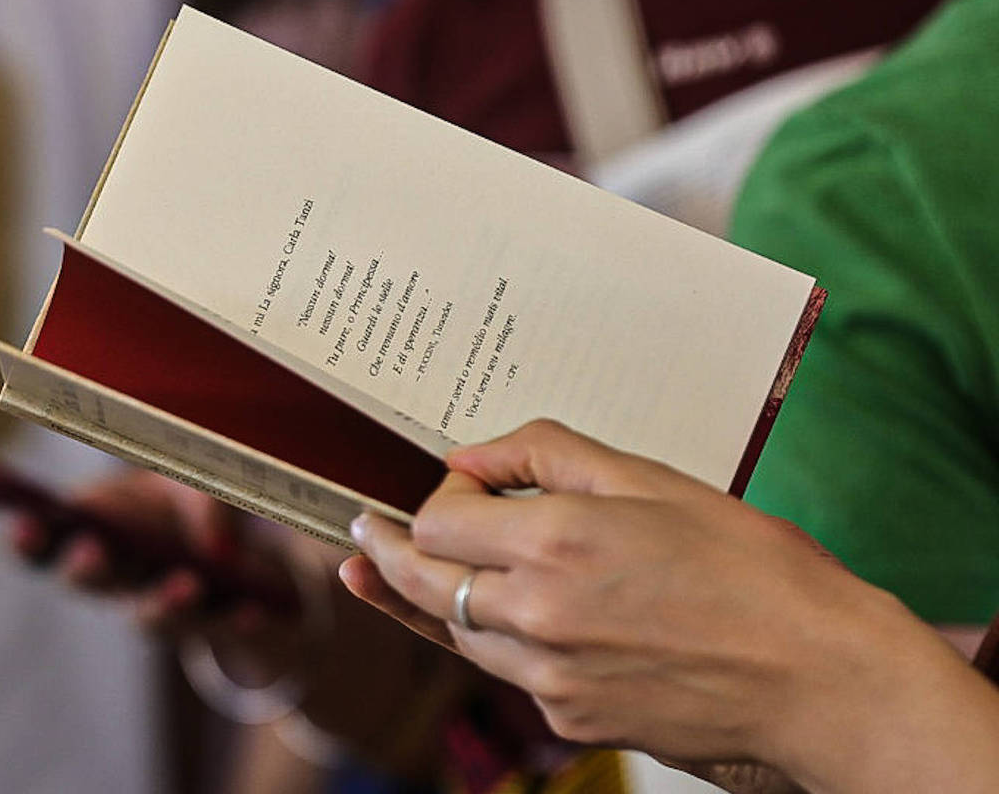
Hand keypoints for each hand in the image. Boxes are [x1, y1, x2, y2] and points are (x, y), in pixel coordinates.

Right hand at [10, 469, 304, 678]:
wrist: (251, 546)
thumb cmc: (195, 500)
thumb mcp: (196, 480)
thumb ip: (197, 498)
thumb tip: (215, 549)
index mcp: (98, 528)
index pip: (46, 543)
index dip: (27, 539)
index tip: (24, 525)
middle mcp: (121, 575)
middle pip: (89, 581)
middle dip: (87, 567)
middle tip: (93, 551)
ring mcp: (162, 605)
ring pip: (150, 617)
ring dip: (165, 602)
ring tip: (188, 584)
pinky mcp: (211, 624)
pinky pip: (220, 627)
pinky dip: (236, 619)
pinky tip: (253, 610)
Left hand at [342, 420, 998, 792]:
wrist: (819, 678)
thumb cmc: (753, 568)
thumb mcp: (654, 481)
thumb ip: (550, 456)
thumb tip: (471, 457)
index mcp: (558, 542)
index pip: (436, 522)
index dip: (434, 499)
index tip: (456, 487)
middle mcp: (538, 616)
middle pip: (423, 583)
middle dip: (386, 553)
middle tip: (359, 532)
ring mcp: (550, 679)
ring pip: (457, 631)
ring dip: (434, 598)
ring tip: (392, 569)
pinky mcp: (570, 721)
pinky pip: (507, 673)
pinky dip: (494, 639)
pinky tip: (494, 617)